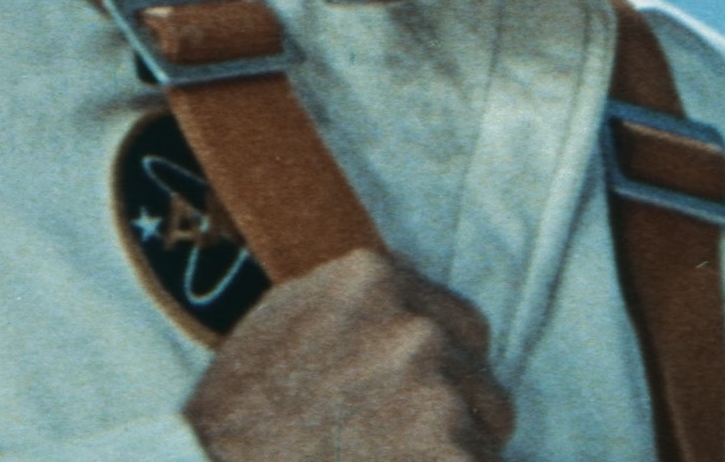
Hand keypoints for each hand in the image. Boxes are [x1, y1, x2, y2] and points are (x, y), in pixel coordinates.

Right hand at [183, 248, 516, 460]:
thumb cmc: (239, 414)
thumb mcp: (286, 318)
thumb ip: (358, 303)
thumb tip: (406, 296)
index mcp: (373, 280)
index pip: (459, 323)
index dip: (442, 370)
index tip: (414, 401)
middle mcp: (415, 327)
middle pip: (479, 376)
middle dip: (454, 413)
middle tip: (399, 445)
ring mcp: (438, 392)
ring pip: (484, 432)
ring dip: (450, 455)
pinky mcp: (452, 457)